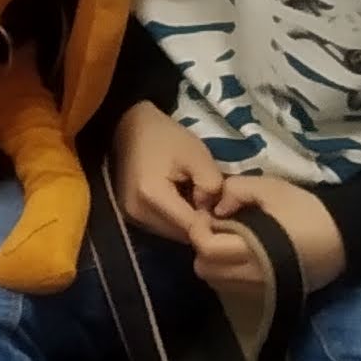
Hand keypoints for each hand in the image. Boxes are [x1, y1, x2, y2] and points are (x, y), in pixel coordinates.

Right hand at [107, 102, 227, 247]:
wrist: (130, 126)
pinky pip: (162, 227)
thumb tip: (214, 210)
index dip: (213, 224)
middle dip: (202, 226)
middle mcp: (138, 213)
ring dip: (189, 224)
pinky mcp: (131, 215)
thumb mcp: (197, 154)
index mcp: (152, 196)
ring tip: (201, 204)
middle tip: (217, 208)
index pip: (191, 227)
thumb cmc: (166, 137)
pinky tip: (185, 203)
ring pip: (172, 234)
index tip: (229, 214)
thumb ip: (211, 185)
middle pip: (181, 234)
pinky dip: (177, 220)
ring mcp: (131, 217)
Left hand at [195, 174, 346, 296]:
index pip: (206, 248)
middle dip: (203, 246)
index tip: (207, 213)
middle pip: (205, 269)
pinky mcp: (265, 294)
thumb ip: (237, 190)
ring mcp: (257, 289)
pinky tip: (241, 253)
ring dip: (213, 261)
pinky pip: (231, 287)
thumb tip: (216, 207)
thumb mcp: (271, 188)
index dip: (198, 228)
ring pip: (215, 281)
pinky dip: (227, 272)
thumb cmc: (306, 211)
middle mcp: (249, 275)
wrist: (342, 238)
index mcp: (250, 249)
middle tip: (216, 227)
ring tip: (228, 240)